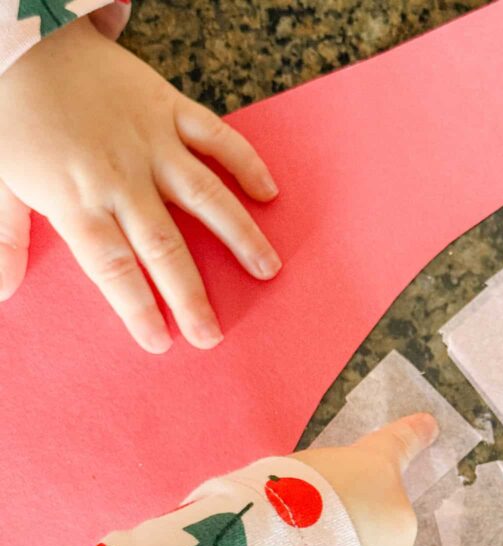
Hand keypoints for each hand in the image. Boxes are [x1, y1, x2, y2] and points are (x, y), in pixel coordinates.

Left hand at [0, 18, 279, 352]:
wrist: (27, 39)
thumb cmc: (11, 115)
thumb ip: (3, 238)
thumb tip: (2, 291)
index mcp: (76, 198)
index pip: (112, 265)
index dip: (136, 307)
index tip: (158, 342)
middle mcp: (120, 176)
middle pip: (162, 246)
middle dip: (190, 296)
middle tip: (212, 335)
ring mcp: (151, 143)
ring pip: (205, 196)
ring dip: (240, 236)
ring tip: (268, 270)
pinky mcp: (169, 110)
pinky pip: (216, 137)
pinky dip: (245, 163)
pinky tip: (270, 194)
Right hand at [292, 413, 438, 545]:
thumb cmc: (267, 508)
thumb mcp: (286, 478)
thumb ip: (313, 490)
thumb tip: (310, 515)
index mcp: (374, 472)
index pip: (399, 444)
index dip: (414, 436)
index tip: (429, 427)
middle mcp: (400, 520)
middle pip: (378, 528)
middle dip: (352, 538)